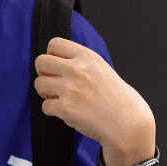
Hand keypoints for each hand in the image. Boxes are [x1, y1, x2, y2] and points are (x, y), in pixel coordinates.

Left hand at [34, 37, 154, 165]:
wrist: (127, 121)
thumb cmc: (116, 98)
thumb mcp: (101, 69)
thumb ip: (80, 63)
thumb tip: (55, 61)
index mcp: (87, 57)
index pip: (54, 44)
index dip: (51, 55)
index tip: (57, 67)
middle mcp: (77, 69)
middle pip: (41, 62)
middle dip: (43, 73)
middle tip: (53, 83)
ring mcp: (70, 88)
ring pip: (39, 84)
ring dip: (45, 93)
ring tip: (59, 98)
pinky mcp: (65, 108)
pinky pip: (45, 106)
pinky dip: (52, 111)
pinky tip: (65, 112)